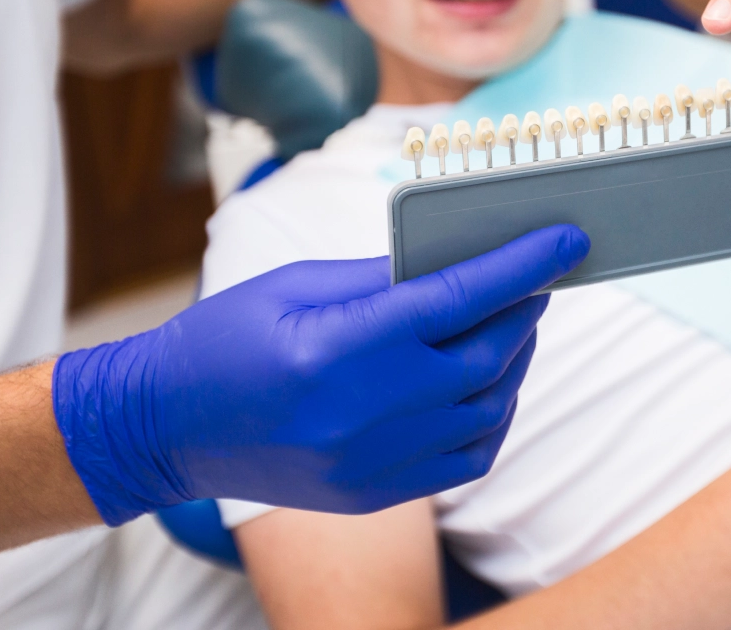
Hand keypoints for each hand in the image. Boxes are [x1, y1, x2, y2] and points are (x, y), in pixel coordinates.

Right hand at [53, 225, 589, 525]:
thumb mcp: (293, 284)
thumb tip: (456, 262)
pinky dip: (493, 413)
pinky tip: (486, 380)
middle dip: (523, 308)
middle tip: (538, 276)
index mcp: (339, 347)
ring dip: (514, 360)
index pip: (458, 298)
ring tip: (513, 322)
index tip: (567, 239)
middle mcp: (364, 411)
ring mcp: (371, 461)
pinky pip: (465, 456)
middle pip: (485, 356)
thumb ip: (380, 276)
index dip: (522, 264)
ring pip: (486, 408)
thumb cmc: (222, 341)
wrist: (163, 429)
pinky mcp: (373, 491)